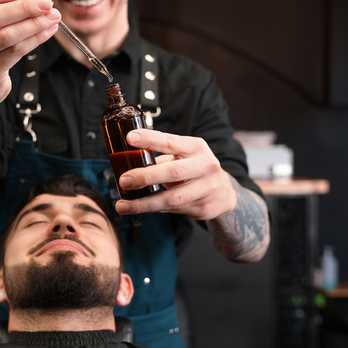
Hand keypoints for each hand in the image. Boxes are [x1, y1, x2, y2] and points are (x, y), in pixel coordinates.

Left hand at [115, 129, 236, 220]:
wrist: (224, 193)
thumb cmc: (195, 169)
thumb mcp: (185, 155)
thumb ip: (162, 157)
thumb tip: (126, 161)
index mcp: (196, 147)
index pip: (170, 141)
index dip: (150, 139)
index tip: (130, 138)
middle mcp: (204, 166)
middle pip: (173, 172)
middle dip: (146, 177)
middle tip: (124, 180)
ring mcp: (206, 188)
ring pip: (172, 198)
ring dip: (144, 203)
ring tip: (123, 205)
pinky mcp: (203, 207)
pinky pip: (172, 210)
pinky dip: (152, 209)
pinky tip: (137, 209)